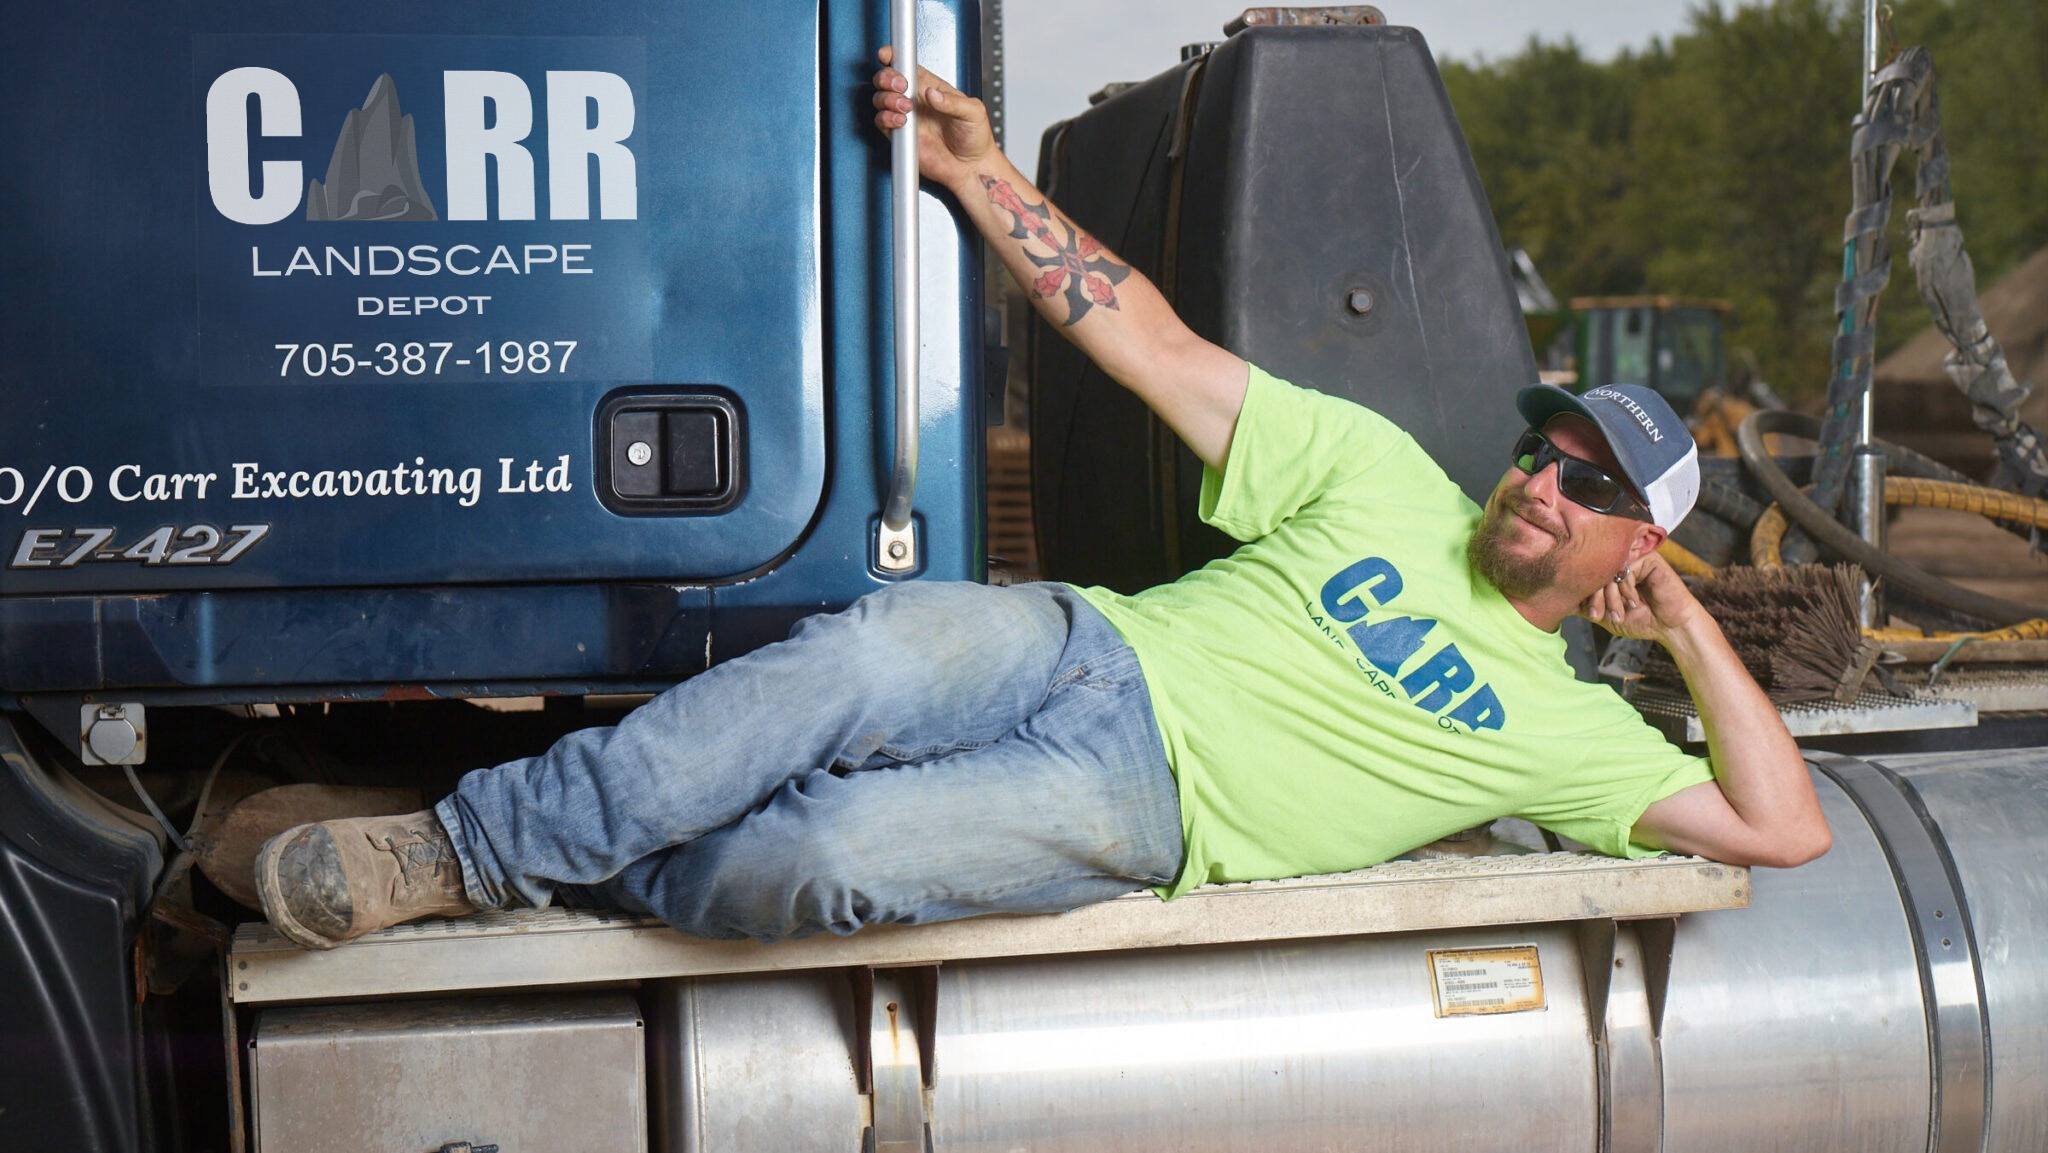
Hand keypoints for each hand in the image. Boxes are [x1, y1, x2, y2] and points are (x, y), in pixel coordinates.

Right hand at [873, 46, 994, 190]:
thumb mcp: (973, 112)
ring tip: (906, 107)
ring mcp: (907, 117)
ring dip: (887, 99)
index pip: (908, 65)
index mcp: (932, 87)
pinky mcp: (901, 136)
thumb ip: (952, 101)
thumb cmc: (975, 137)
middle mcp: (916, 100)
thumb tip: (932, 93)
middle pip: (888, 79)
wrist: (971, 168)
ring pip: (881, 99)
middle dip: (887, 77)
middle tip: (900, 86)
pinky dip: (886, 119)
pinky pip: (882, 122)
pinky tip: (901, 121)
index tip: (888, 55)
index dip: (895, 57)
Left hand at [1579, 549, 1704, 645]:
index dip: (1585, 595)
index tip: (1592, 615)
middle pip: (1595, 571)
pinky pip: (1627, 568)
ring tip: (1619, 612)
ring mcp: (1635, 557)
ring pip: (1609, 570)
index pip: (1587, 575)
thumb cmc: (1641, 620)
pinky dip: (1626, 589)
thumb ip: (1585, 605)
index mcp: (1611, 571)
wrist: (1670, 627)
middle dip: (1595, 597)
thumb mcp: (1606, 614)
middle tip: (1599, 615)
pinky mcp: (1649, 558)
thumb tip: (1558, 600)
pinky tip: (1635, 602)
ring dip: (1611, 596)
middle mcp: (1622, 561)